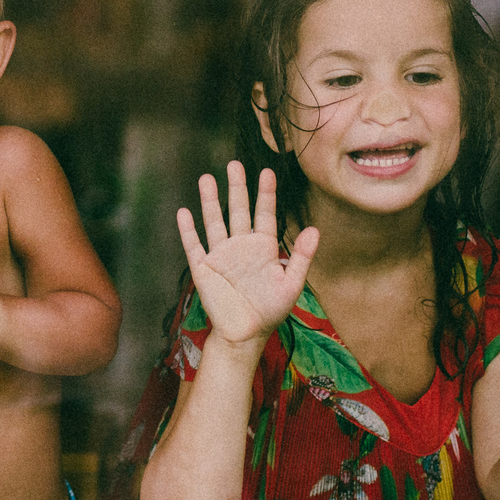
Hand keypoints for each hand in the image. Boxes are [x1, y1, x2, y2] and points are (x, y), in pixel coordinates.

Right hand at [175, 163, 318, 348]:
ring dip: (210, 201)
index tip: (267, 172)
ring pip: (215, 221)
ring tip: (207, 178)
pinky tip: (184, 212)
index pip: (265, 214)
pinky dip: (188, 230)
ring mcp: (221, 255)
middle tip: (235, 164)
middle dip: (237, 187)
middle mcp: (241, 246)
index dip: (266, 194)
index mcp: (263, 248)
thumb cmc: (270, 311)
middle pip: (238, 210)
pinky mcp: (204, 268)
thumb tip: (315, 230)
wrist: (245, 335)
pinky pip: (194, 245)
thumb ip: (302, 257)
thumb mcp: (292, 284)